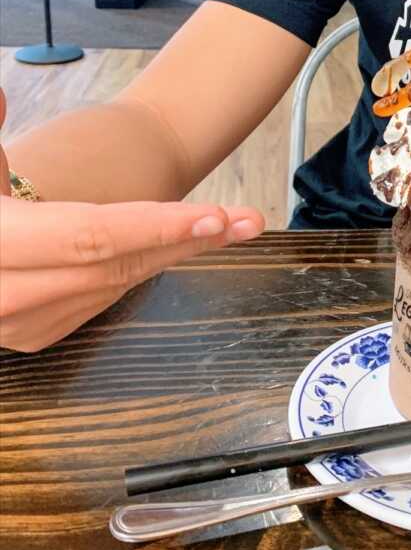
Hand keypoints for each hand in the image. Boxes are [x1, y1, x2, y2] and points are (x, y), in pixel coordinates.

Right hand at [0, 89, 265, 352]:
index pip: (89, 236)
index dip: (155, 224)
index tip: (213, 215)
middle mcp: (7, 295)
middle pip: (119, 263)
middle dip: (188, 240)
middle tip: (248, 219)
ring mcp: (22, 324)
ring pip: (119, 283)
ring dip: (176, 252)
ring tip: (231, 225)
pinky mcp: (36, 334)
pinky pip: (105, 297)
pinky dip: (146, 267)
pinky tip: (180, 242)